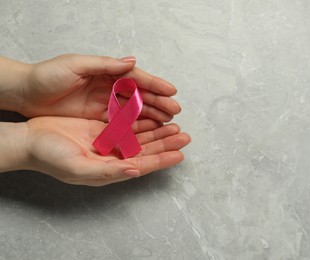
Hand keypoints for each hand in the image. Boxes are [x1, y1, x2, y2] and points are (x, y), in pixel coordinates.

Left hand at [19, 54, 180, 121]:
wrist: (27, 93)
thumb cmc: (47, 75)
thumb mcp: (74, 65)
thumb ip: (104, 65)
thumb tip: (131, 62)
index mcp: (105, 71)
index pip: (136, 78)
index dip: (155, 85)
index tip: (171, 92)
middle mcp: (108, 86)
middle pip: (139, 95)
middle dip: (158, 102)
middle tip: (175, 111)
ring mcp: (104, 102)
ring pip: (133, 109)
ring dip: (151, 114)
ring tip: (168, 122)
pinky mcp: (97, 117)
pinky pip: (121, 121)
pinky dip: (136, 125)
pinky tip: (148, 130)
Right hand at [25, 117, 190, 185]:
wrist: (29, 140)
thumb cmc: (50, 157)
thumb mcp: (78, 167)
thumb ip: (108, 171)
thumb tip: (135, 170)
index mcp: (109, 168)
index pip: (142, 164)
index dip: (162, 160)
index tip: (180, 154)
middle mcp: (112, 156)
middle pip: (146, 150)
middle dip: (166, 143)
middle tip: (185, 136)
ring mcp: (108, 141)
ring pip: (140, 136)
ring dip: (157, 132)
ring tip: (175, 126)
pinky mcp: (101, 127)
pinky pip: (127, 123)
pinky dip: (141, 120)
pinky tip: (153, 116)